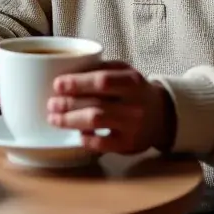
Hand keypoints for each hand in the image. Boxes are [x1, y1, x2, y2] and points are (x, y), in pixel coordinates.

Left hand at [47, 62, 175, 155]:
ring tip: (54, 118)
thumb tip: (66, 71)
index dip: (77, 83)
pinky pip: (103, 144)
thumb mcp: (124, 71)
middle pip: (96, 103)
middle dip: (68, 104)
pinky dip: (86, 139)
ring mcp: (132, 126)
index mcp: (132, 81)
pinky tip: (77, 134)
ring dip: (71, 120)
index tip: (57, 84)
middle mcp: (134, 104)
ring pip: (96, 122)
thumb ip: (100, 68)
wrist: (163, 115)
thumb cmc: (134, 89)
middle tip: (51, 103)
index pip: (102, 80)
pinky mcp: (129, 145)